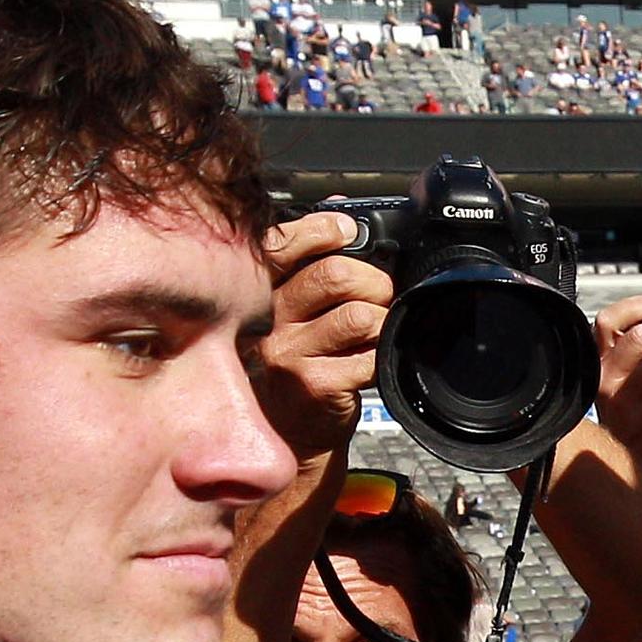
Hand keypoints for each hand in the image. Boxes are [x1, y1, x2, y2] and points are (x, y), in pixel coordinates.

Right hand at [250, 211, 394, 459]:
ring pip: (356, 315)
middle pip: (333, 275)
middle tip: (380, 296)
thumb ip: (310, 261)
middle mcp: (266, 321)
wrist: (291, 433)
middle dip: (372, 281)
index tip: (347, 231)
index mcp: (261, 293)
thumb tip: (336, 209)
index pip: (282, 245)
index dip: (320, 230)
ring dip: (380, 320)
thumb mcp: (295, 311)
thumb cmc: (297, 364)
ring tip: (375, 333)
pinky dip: (379, 357)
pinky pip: (367, 357)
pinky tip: (367, 364)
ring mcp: (287, 354)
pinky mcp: (312, 385)